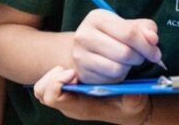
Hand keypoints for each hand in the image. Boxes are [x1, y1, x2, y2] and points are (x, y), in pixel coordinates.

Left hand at [34, 66, 151, 124]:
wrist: (131, 109)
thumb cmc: (131, 106)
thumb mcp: (135, 103)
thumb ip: (133, 98)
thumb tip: (131, 92)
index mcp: (82, 109)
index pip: (53, 97)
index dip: (57, 82)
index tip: (73, 72)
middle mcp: (70, 105)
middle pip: (42, 92)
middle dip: (52, 77)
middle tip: (70, 70)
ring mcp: (68, 98)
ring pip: (43, 87)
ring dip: (53, 75)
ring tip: (71, 70)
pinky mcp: (70, 90)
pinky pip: (50, 83)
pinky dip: (56, 75)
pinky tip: (73, 70)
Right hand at [71, 9, 163, 83]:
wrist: (84, 48)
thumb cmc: (111, 34)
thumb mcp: (128, 25)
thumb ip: (145, 28)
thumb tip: (153, 39)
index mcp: (98, 17)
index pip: (129, 33)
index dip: (146, 45)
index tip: (156, 53)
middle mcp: (85, 35)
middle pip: (124, 53)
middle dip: (139, 58)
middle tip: (141, 57)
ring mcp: (80, 55)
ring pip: (117, 68)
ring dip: (129, 67)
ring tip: (127, 61)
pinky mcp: (82, 73)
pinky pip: (110, 79)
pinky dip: (119, 76)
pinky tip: (116, 67)